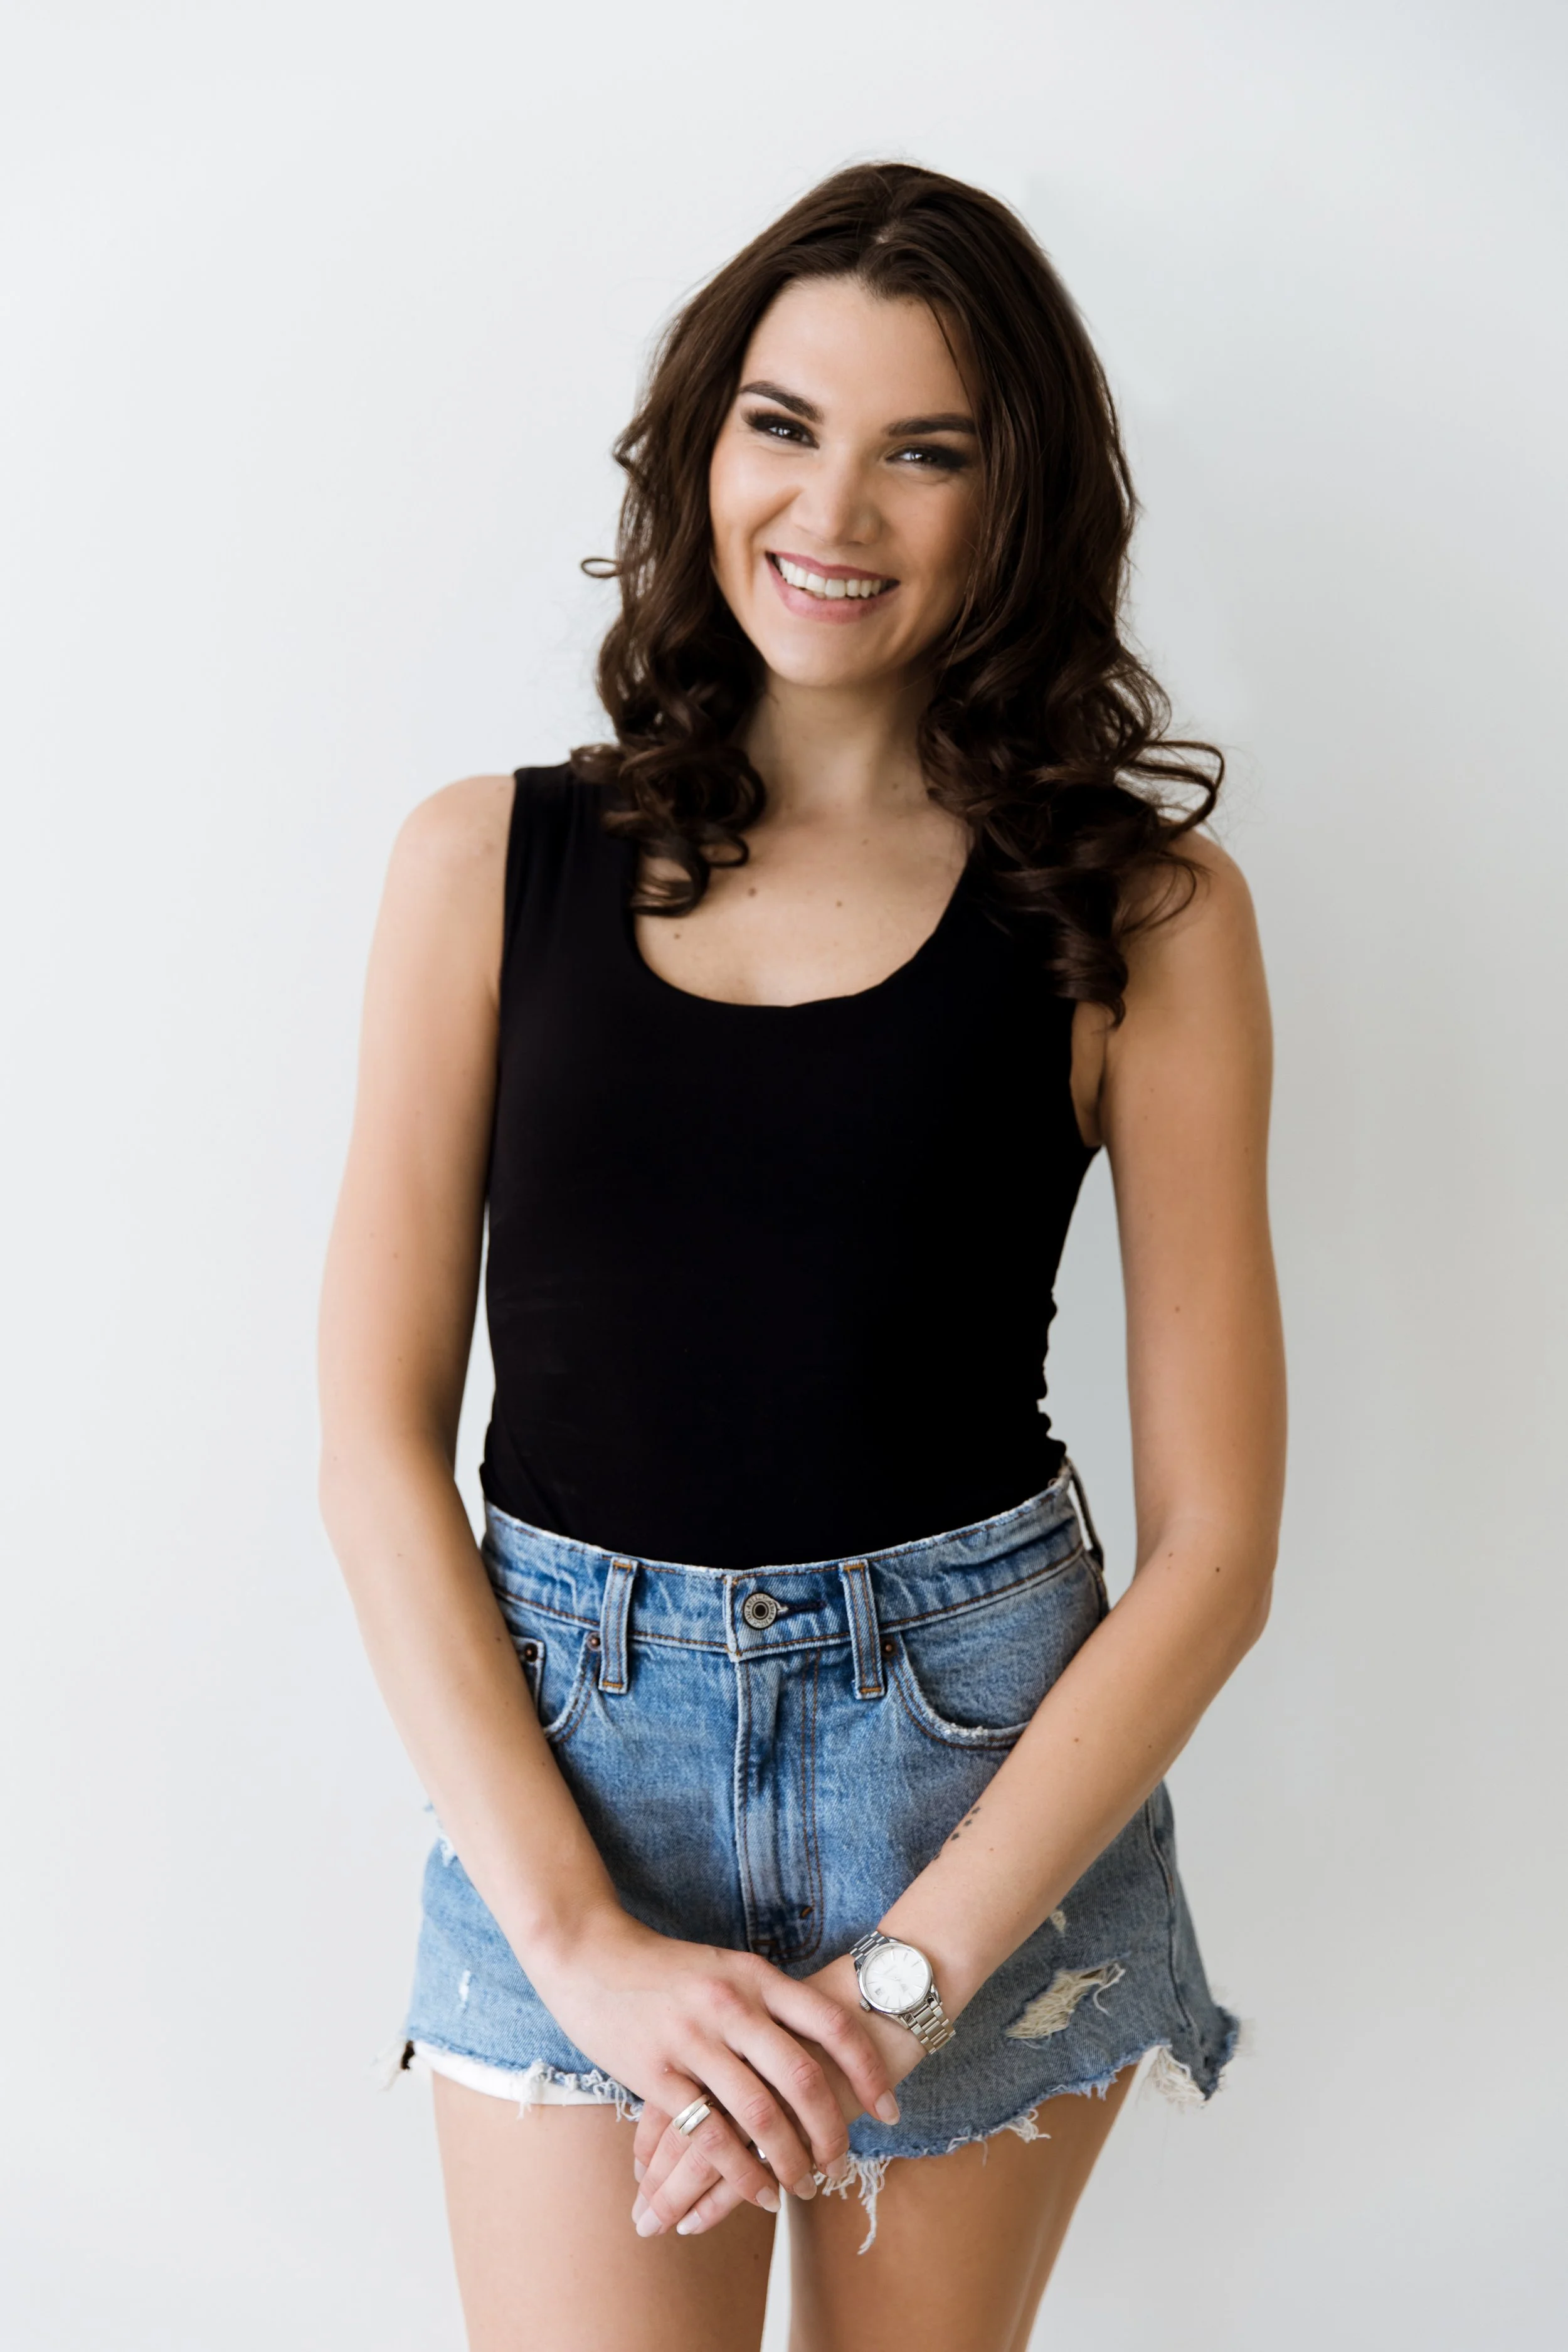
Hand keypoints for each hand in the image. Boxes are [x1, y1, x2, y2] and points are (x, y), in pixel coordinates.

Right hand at [630, 1949, 923, 2239]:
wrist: (590, 1953)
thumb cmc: (668, 1967)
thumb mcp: (729, 1969)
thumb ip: (770, 2000)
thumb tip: (821, 2038)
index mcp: (756, 1978)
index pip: (831, 2027)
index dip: (867, 2072)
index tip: (889, 2110)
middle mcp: (732, 2007)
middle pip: (802, 2079)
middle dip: (831, 2132)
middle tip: (842, 2163)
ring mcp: (694, 2040)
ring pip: (760, 2116)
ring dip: (789, 2162)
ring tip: (807, 2186)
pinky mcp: (658, 2074)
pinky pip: (711, 2136)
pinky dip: (741, 2173)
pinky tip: (760, 2193)